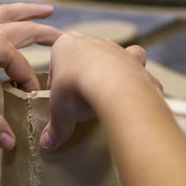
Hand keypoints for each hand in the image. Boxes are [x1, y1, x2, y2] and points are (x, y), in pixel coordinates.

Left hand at [0, 3, 61, 149]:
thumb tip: (11, 143)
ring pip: (10, 16)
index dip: (30, 90)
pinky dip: (9, 17)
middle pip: (27, 31)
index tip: (32, 105)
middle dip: (48, 36)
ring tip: (46, 11)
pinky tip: (9, 23)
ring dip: (29, 14)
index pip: (24, 71)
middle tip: (67, 39)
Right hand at [40, 32, 161, 149]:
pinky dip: (137, 81)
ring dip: (114, 68)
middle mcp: (91, 41)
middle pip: (85, 57)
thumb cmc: (76, 89)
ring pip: (114, 54)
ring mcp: (115, 48)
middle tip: (83, 97)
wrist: (113, 85)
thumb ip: (55, 127)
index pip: (56, 65)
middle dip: (84, 73)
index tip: (60, 100)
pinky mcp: (135, 60)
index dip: (57, 83)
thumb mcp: (59, 112)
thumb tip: (47, 144)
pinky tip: (133, 97)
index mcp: (64, 46)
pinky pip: (137, 69)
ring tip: (110, 91)